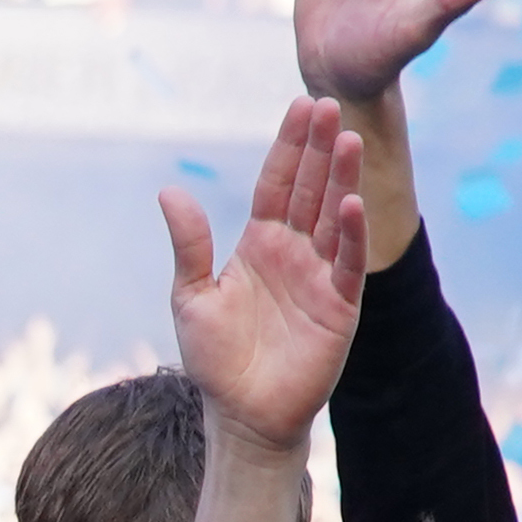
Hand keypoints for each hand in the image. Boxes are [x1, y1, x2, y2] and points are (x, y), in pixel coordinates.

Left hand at [163, 98, 366, 450]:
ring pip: (334, 217)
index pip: (276, 184)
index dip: (289, 146)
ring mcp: (319, 276)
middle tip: (330, 106)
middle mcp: (293, 252)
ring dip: (341, 180)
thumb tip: (169, 191)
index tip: (302, 106)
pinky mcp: (339, 306)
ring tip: (349, 140)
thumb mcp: (191, 296)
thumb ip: (189, 245)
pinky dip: (351, 234)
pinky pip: (347, 263)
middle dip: (320, 149)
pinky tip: (351, 204)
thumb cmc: (214, 360)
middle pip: (310, 190)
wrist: (241, 415)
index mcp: (258, 243)